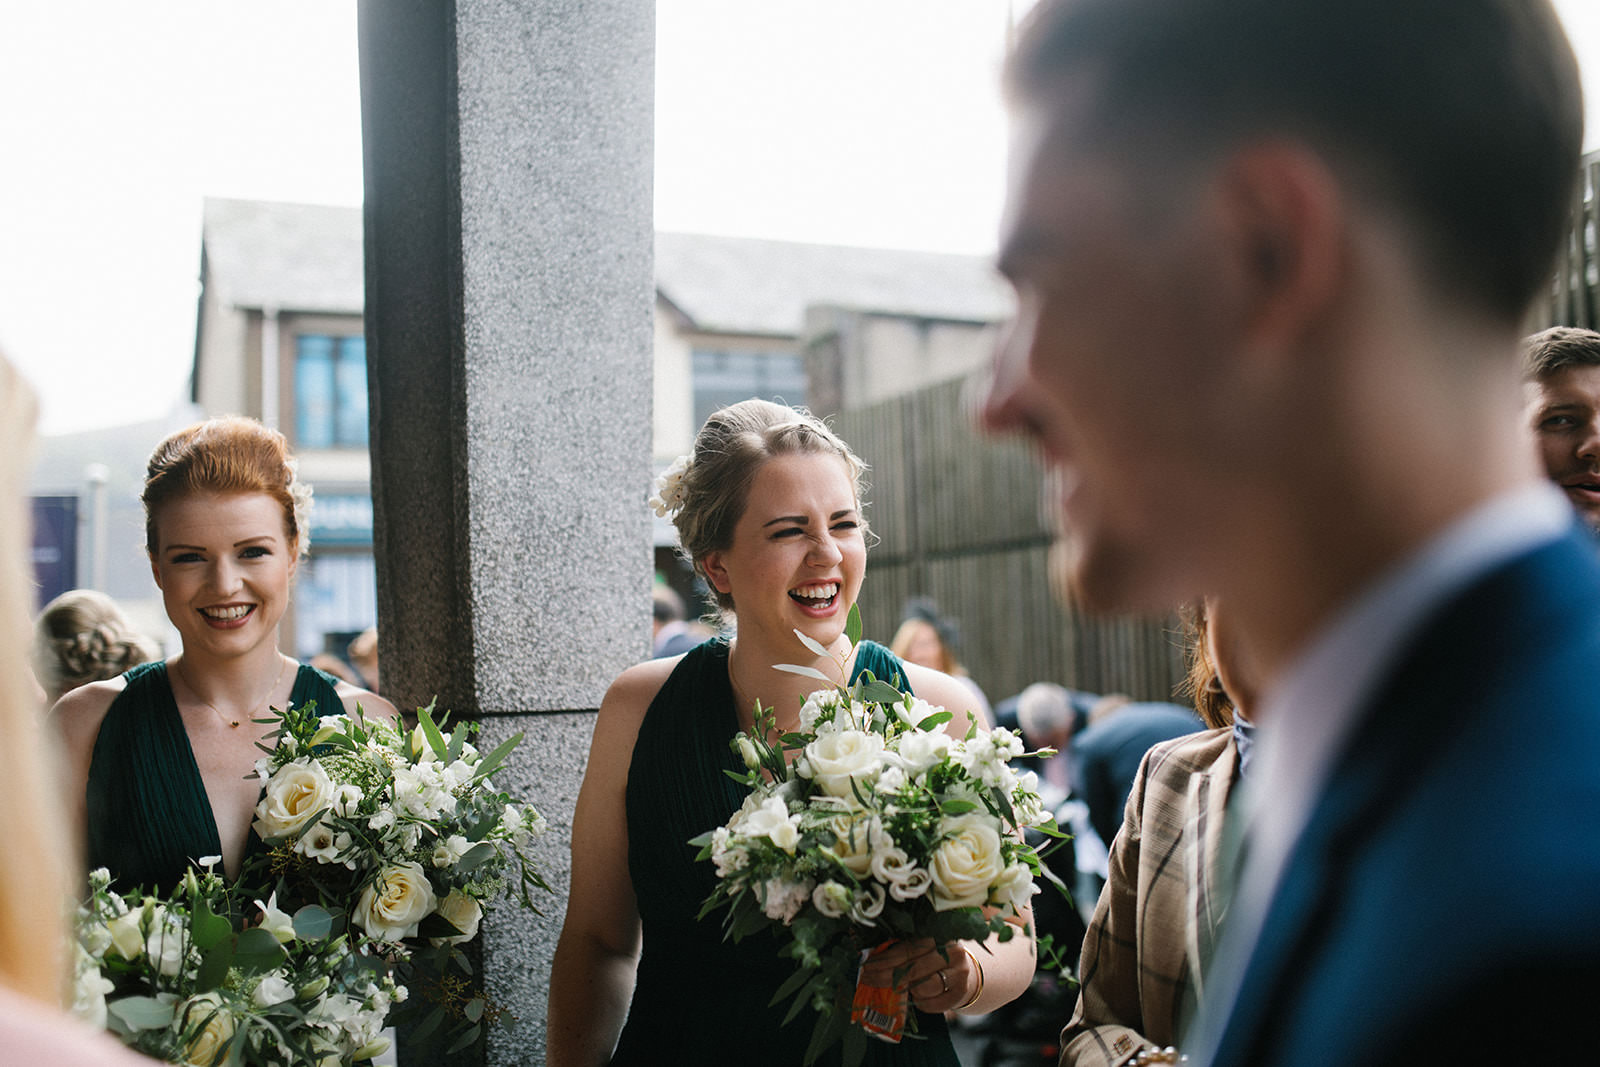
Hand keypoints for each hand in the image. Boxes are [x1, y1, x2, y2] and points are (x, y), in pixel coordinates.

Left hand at [857, 938, 978, 1013]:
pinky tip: (916, 998)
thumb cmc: (934, 956)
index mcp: (938, 935)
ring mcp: (959, 972)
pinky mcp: (961, 992)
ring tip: (902, 988)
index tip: (866, 967)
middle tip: (868, 980)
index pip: (907, 949)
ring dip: (909, 990)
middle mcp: (952, 951)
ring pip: (924, 987)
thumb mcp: (921, 947)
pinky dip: (922, 1004)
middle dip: (886, 977)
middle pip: (912, 969)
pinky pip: (935, 1004)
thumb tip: (870, 960)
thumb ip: (901, 950)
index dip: (884, 960)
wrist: (964, 971)